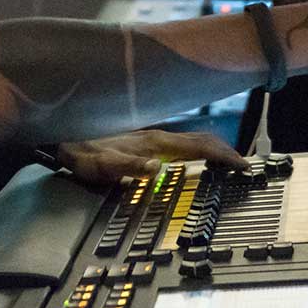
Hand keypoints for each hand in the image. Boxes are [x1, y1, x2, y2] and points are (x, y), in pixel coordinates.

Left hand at [56, 130, 246, 184]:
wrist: (63, 138)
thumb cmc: (81, 153)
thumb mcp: (101, 165)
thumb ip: (127, 166)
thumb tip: (155, 168)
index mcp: (153, 144)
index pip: (197, 146)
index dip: (222, 155)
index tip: (242, 166)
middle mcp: (157, 139)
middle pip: (200, 141)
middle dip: (225, 151)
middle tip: (244, 166)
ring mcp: (152, 140)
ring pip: (192, 141)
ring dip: (214, 150)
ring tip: (230, 162)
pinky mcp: (146, 144)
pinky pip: (182, 145)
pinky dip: (199, 151)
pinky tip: (199, 159)